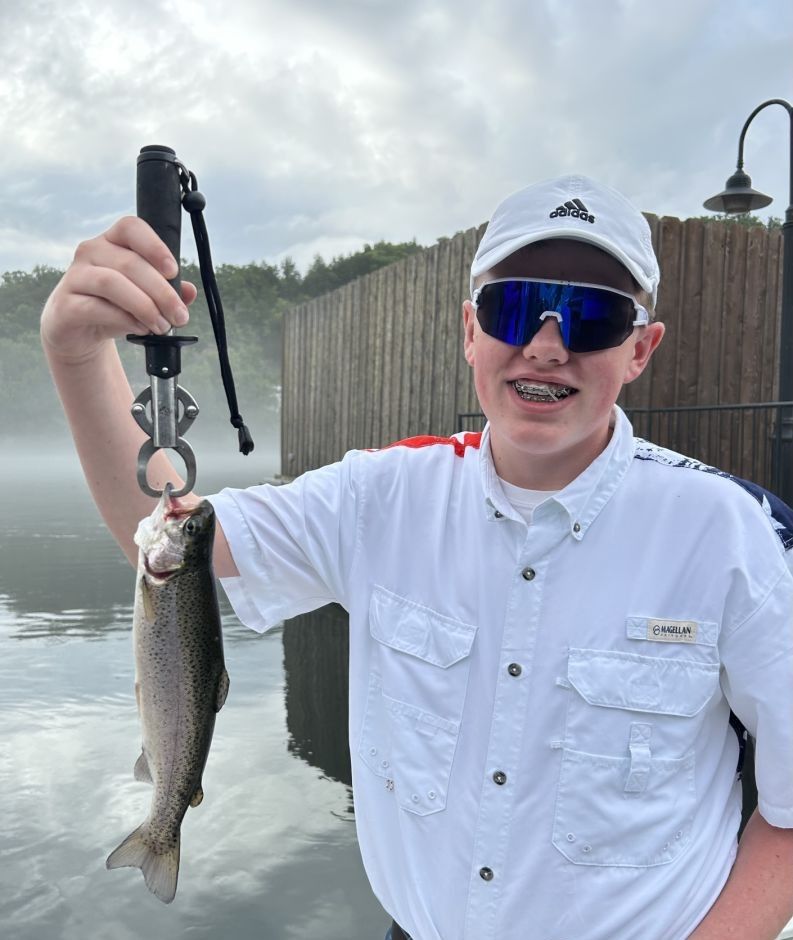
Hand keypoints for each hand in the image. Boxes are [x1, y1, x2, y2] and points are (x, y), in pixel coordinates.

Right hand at [40, 216, 197, 362]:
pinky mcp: (66, 304)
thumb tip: (189, 291)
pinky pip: (96, 307)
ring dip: (144, 306)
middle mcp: (91, 252)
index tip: (173, 271)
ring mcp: (75, 276)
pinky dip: (124, 319)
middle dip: (162, 292)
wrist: (78, 331)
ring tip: (161, 325)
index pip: (131, 228)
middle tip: (179, 316)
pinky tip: (140, 328)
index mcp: (112, 241)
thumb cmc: (114, 306)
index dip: (155, 246)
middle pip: (130, 263)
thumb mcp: (145, 296)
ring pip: (112, 283)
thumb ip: (168, 291)